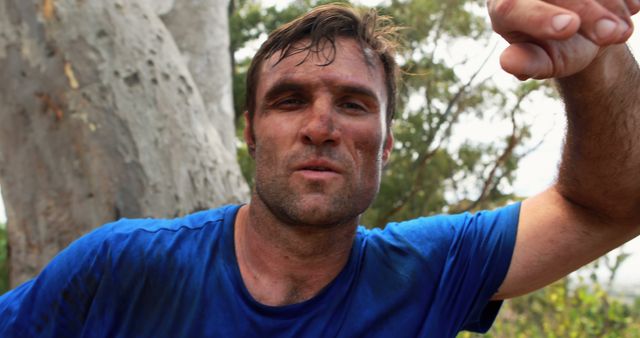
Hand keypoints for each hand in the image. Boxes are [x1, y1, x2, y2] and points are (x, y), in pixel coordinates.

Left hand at [488, 0, 638, 79]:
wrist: (584, 33)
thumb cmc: (556, 51)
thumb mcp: (544, 61)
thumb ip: (527, 62)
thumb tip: (508, 62)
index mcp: (502, 7)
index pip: (510, 7)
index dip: (540, 17)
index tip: (569, 27)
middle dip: (588, 12)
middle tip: (613, 34)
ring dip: (609, 3)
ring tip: (621, 32)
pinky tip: (632, 8)